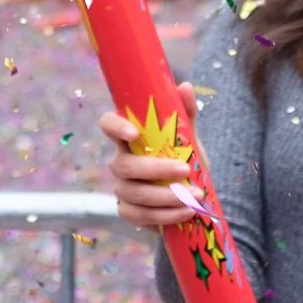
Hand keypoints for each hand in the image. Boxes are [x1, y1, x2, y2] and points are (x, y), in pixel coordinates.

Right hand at [97, 81, 199, 229]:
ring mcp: (122, 188)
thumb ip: (186, 113)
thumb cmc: (184, 159)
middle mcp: (120, 162)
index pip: (108, 124)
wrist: (191, 194)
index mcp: (130, 138)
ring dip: (166, 197)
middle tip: (185, 170)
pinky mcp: (129, 212)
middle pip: (125, 166)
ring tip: (194, 197)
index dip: (115, 127)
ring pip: (134, 194)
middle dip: (156, 170)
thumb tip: (185, 87)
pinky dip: (166, 216)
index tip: (134, 133)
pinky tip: (186, 212)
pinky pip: (140, 216)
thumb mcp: (189, 137)